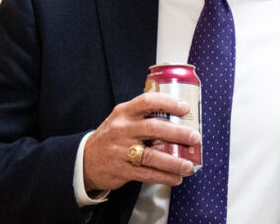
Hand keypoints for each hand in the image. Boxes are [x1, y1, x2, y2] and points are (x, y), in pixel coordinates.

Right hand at [82, 92, 200, 192]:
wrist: (85, 160)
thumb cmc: (111, 137)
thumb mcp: (122, 120)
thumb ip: (144, 117)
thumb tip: (178, 120)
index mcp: (124, 113)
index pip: (146, 102)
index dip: (168, 103)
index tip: (185, 108)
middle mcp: (122, 130)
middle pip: (153, 128)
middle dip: (177, 133)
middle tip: (194, 137)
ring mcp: (121, 151)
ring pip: (152, 155)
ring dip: (174, 161)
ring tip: (189, 165)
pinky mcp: (122, 170)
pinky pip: (147, 174)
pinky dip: (164, 176)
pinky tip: (176, 177)